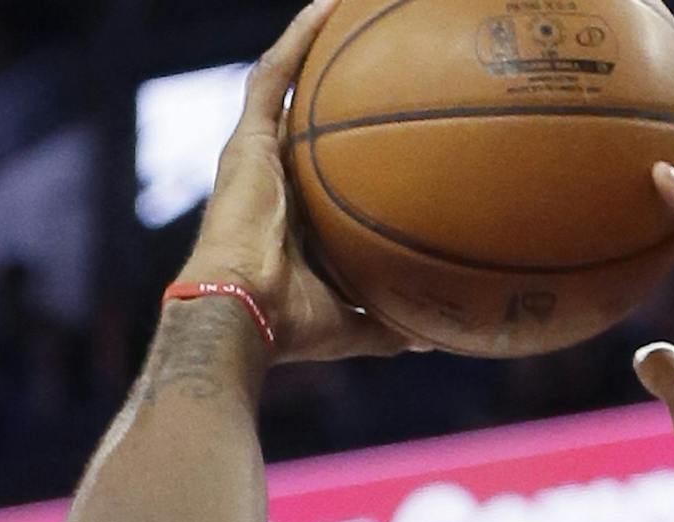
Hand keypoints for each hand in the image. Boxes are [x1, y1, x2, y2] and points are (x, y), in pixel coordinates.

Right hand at [180, 0, 418, 363]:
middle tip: (375, 62)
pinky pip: (273, 76)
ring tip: (348, 7)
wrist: (241, 314)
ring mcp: (257, 157)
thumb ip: (388, 325)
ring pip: (286, 86)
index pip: (322, 175)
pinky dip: (299, 39)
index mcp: (294, 221)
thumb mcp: (352, 326)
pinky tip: (330, 4)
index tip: (385, 137)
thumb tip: (432, 337)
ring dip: (314, 46)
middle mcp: (274, 181)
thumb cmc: (288, 328)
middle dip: (333, 89)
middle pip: (304, 120)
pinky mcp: (246, 142)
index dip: (347, 152)